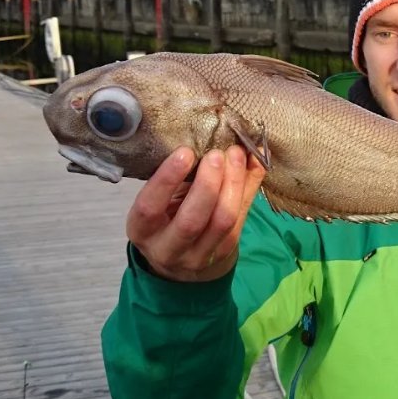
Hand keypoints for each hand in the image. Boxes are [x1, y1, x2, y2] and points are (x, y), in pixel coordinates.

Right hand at [127, 146, 266, 282]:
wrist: (180, 261)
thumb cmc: (165, 218)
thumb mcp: (160, 200)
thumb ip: (176, 177)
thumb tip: (206, 137)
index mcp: (142, 231)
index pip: (150, 207)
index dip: (167, 179)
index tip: (185, 152)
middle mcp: (168, 248)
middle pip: (192, 220)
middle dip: (208, 183)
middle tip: (217, 154)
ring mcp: (199, 255)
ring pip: (222, 221)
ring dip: (234, 183)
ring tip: (237, 155)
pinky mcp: (225, 251)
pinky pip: (242, 218)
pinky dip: (250, 187)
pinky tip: (255, 164)